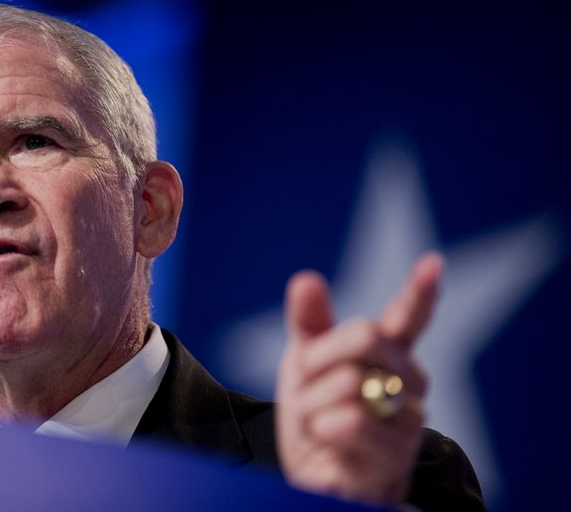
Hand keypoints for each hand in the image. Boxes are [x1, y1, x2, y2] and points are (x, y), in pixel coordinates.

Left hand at [276, 253, 442, 504]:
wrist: (313, 474)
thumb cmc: (317, 414)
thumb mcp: (304, 366)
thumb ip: (310, 325)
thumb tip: (307, 279)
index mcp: (387, 354)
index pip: (408, 317)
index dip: (420, 291)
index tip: (431, 262)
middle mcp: (407, 383)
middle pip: (364, 337)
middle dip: (319, 356)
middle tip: (308, 382)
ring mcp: (405, 420)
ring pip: (350, 382)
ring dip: (314, 402)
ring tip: (320, 422)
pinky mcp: (394, 457)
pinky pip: (349, 421)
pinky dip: (322, 428)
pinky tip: (327, 440)